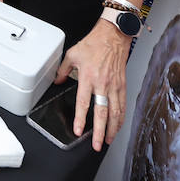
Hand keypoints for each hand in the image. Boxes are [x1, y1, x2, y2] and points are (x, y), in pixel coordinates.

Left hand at [54, 20, 131, 151]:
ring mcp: (115, 86)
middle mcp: (103, 84)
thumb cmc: (94, 43)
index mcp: (88, 77)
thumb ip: (62, 70)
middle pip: (102, 114)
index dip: (81, 119)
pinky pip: (123, 105)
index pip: (84, 103)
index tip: (79, 131)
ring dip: (112, 129)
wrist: (113, 36)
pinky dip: (121, 118)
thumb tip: (56, 81)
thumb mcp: (72, 54)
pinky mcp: (123, 85)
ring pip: (115, 113)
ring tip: (108, 140)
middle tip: (96, 145)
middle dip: (99, 132)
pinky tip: (118, 125)